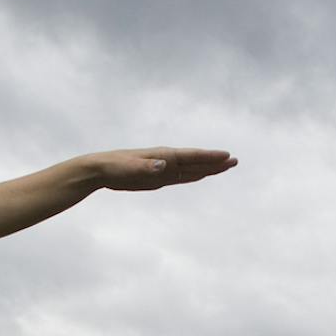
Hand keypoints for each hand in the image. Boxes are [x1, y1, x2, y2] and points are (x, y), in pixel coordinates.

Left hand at [85, 147, 235, 192]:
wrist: (101, 169)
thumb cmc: (114, 167)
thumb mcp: (130, 169)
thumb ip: (148, 168)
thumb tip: (164, 166)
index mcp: (164, 156)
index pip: (192, 157)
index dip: (210, 157)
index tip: (227, 157)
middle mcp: (167, 161)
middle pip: (196, 162)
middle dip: (215, 162)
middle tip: (235, 161)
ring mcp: (164, 169)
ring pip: (192, 169)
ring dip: (208, 169)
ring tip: (225, 167)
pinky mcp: (158, 178)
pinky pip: (182, 177)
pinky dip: (194, 176)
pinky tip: (202, 175)